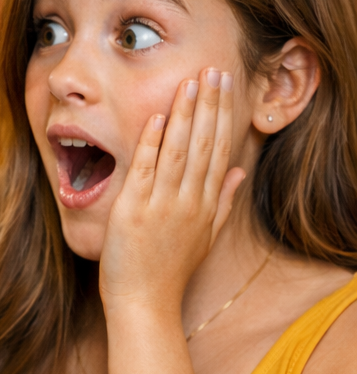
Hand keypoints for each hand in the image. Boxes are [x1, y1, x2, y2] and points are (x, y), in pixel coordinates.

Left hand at [99, 67, 246, 315]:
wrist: (145, 302)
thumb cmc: (170, 271)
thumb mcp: (205, 237)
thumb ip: (223, 202)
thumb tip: (240, 173)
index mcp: (206, 205)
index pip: (219, 150)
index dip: (223, 115)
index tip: (226, 86)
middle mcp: (188, 202)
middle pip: (203, 144)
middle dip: (209, 105)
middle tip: (214, 71)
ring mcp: (162, 206)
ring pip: (177, 152)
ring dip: (183, 115)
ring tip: (189, 83)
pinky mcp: (133, 211)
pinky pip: (144, 170)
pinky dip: (150, 143)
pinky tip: (155, 117)